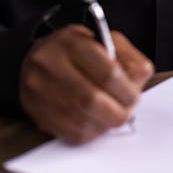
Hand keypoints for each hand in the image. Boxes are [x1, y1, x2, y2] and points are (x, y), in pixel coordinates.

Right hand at [19, 25, 153, 143]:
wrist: (33, 59)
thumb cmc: (74, 49)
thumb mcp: (103, 39)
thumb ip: (127, 56)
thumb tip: (139, 78)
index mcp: (72, 43)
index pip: (107, 73)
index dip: (127, 90)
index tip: (134, 95)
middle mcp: (51, 66)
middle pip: (93, 101)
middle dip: (119, 110)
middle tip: (127, 108)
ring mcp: (41, 92)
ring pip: (83, 121)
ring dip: (107, 123)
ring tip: (113, 112)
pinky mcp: (39, 114)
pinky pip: (72, 134)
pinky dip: (92, 131)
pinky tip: (96, 119)